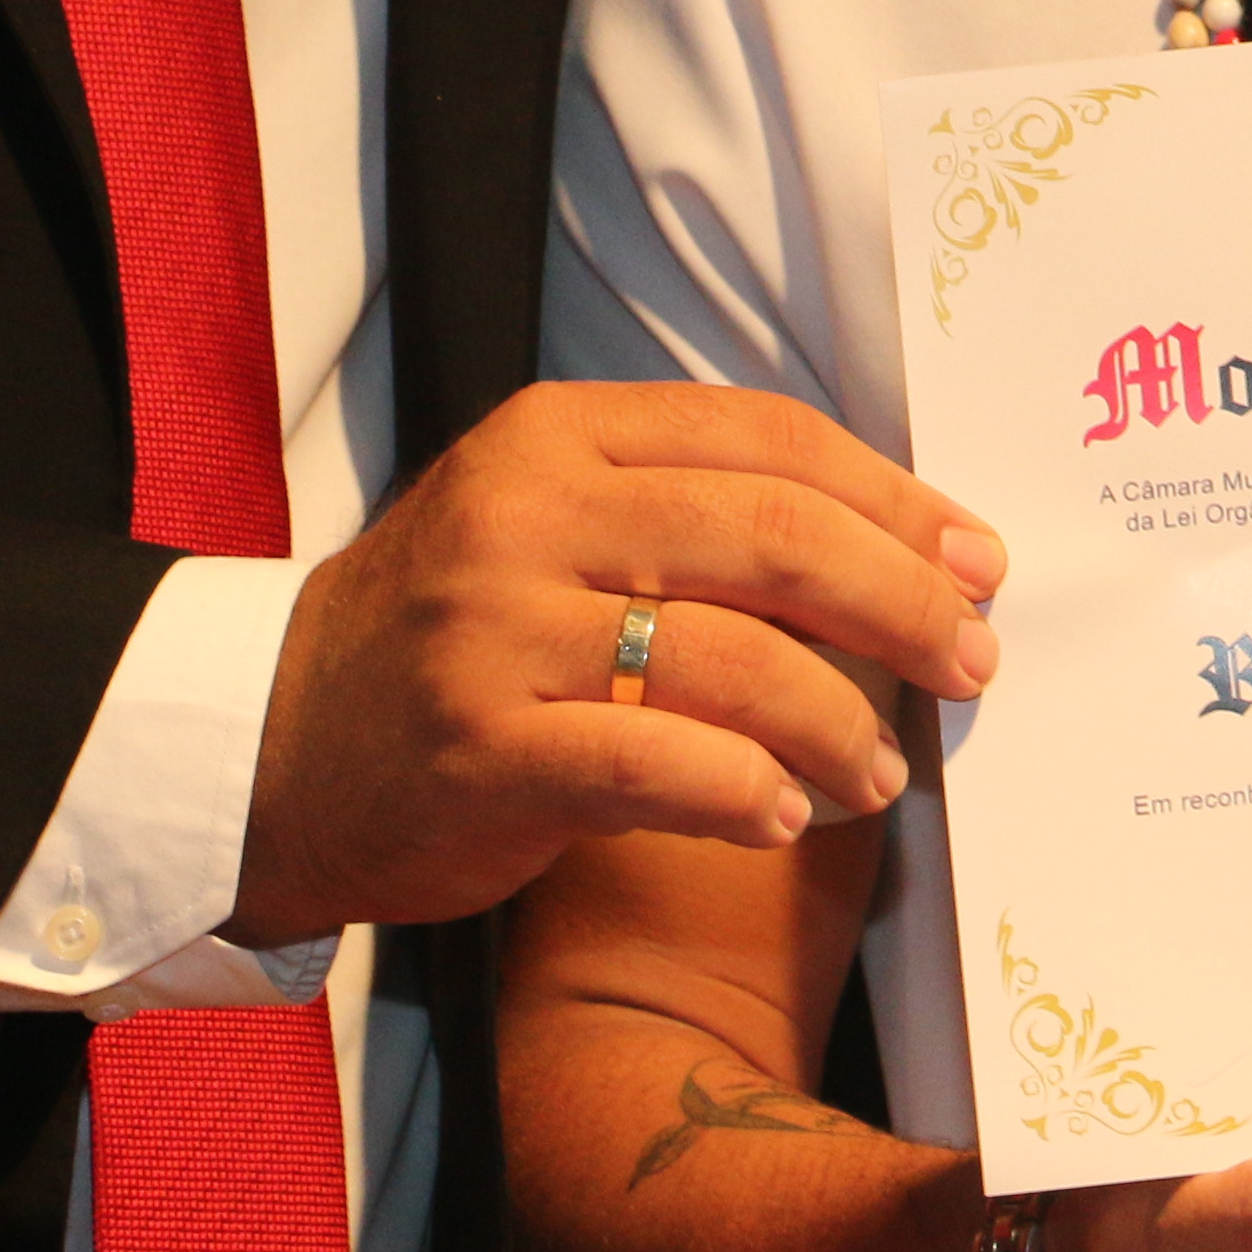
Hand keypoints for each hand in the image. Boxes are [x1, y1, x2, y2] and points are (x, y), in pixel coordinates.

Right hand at [230, 380, 1005, 944]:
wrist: (275, 745)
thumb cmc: (458, 635)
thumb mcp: (553, 524)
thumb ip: (693, 513)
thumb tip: (898, 545)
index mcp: (561, 437)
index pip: (767, 438)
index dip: (892, 497)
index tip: (975, 556)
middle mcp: (527, 515)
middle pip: (771, 535)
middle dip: (900, 600)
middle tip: (973, 659)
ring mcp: (496, 630)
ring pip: (728, 656)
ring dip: (838, 720)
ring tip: (884, 770)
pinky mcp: (480, 748)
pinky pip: (651, 762)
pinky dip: (742, 791)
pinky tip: (788, 814)